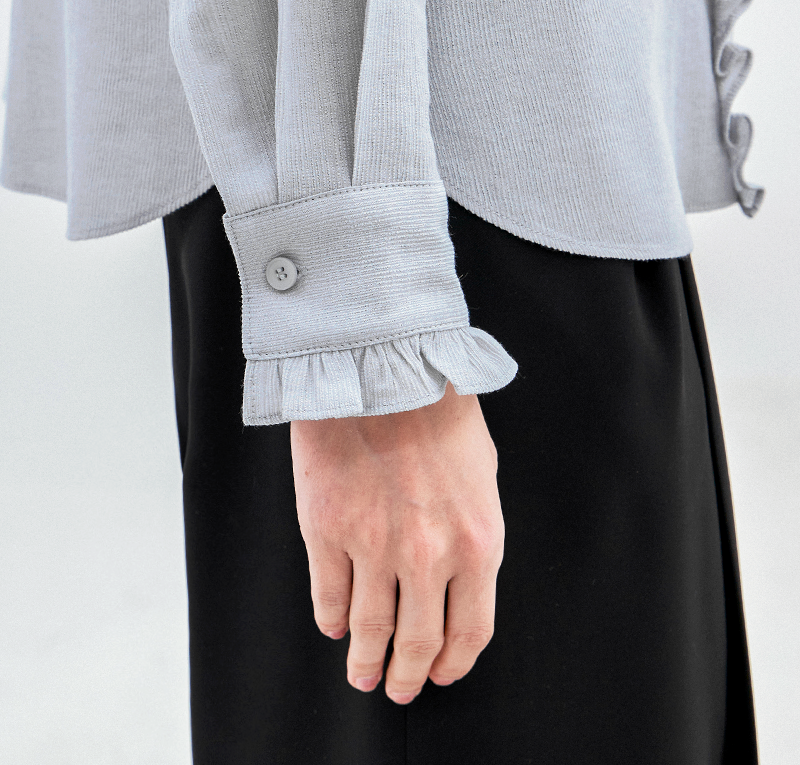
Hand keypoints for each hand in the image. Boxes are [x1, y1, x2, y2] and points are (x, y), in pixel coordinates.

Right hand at [290, 382, 503, 703]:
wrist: (383, 366)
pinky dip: (330, 619)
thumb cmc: (438, 409)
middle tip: (399, 688)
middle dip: (409, 676)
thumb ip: (472, 529)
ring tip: (362, 673)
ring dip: (366, 660)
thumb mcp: (481, 472)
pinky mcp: (327, 531)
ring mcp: (374, 547)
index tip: (442, 673)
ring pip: (369, 630)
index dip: (454, 662)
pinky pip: (327, 597)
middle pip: (418, 643)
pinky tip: (333, 624)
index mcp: (477, 543)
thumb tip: (461, 572)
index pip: (471, 630)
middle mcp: (429, 557)